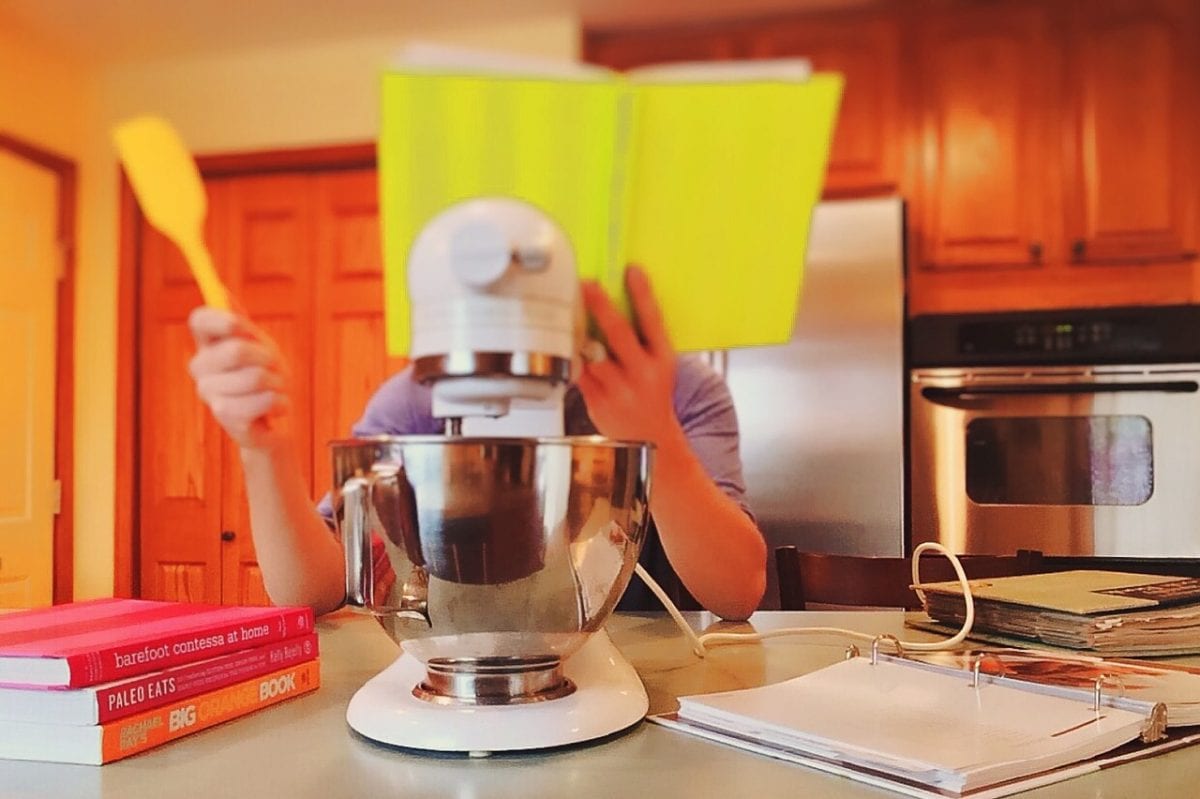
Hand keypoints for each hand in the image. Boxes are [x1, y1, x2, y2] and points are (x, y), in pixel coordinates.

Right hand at [187, 307, 291, 451]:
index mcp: (206, 345)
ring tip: (275, 390)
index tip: (244, 326)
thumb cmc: (263, 376)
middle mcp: (200, 369)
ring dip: (279, 383)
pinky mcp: (228, 419)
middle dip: (269, 358)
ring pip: (257, 377)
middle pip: (237, 350)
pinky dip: (281, 402)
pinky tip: (274, 408)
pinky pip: (265, 401)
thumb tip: (219, 289)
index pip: (200, 320)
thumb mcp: (256, 343)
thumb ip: (238, 320)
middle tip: (274, 368)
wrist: (271, 420)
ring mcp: (210, 395)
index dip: (224, 319)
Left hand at [577, 266, 679, 445]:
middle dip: (601, 307)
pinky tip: (563, 343)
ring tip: (566, 311)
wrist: (651, 438)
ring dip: (578, 332)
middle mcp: (643, 373)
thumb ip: (640, 340)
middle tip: (587, 285)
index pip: (653, 321)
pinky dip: (571, 357)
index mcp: (662, 359)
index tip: (632, 270)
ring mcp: (620, 390)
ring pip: (593, 354)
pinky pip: (579, 373)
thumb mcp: (658, 364)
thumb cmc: (651, 393)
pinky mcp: (598, 401)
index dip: (642, 294)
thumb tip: (612, 301)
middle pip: (619, 334)